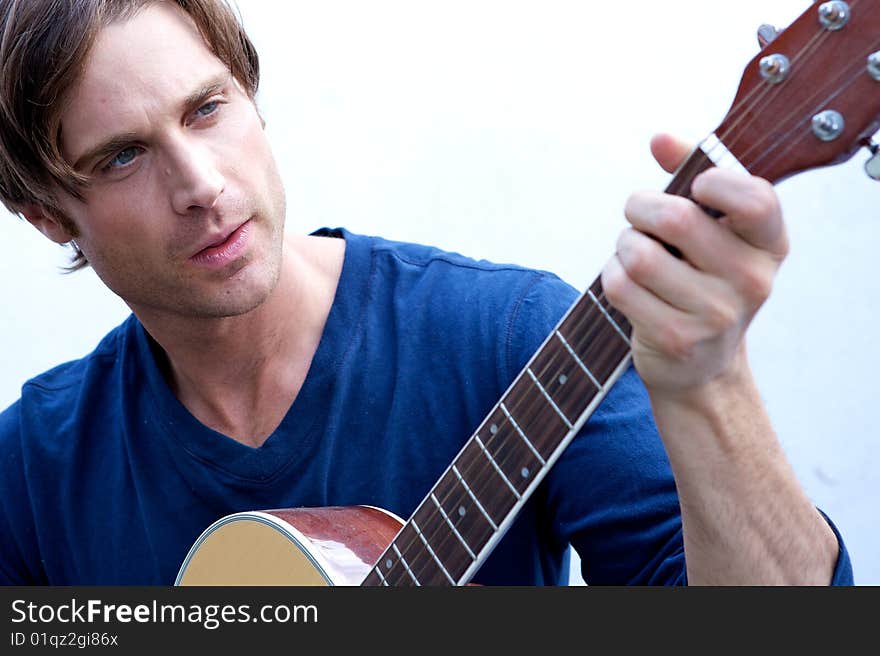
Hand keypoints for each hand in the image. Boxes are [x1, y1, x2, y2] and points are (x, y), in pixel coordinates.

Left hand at [601, 133, 788, 397]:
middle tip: (638, 215)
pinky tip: (627, 282)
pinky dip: (612, 275)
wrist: (701, 363)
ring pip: (638, 253)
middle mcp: (751, 280)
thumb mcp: (714, 228)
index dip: (715, 183)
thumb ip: (691, 173)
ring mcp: (715, 314)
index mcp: (770, 243)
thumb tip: (660, 139)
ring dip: (623, 245)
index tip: (695, 187)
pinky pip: (620, 285)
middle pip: (675, 218)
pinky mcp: (676, 338)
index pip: (754, 199)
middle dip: (640, 207)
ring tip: (634, 254)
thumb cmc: (702, 278)